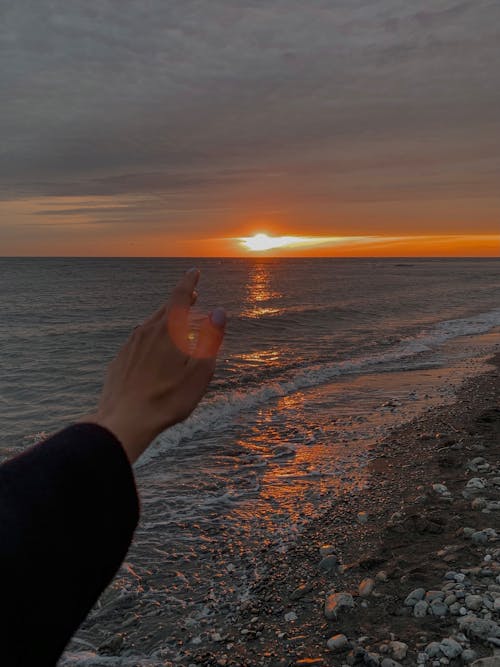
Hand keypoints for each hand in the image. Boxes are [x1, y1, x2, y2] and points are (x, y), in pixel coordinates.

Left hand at [81, 269, 225, 462]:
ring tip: (177, 323)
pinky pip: (139, 341)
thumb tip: (219, 312)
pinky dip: (151, 337)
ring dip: (166, 319)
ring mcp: (130, 345)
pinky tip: (154, 350)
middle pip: (166, 309)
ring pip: (150, 324)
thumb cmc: (167, 400)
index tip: (194, 271)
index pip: (180, 297)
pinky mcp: (120, 359)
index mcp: (168, 331)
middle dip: (181, 301)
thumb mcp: (199, 372)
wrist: (123, 421)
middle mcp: (146, 332)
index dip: (189, 282)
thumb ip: (211, 339)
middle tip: (192, 296)